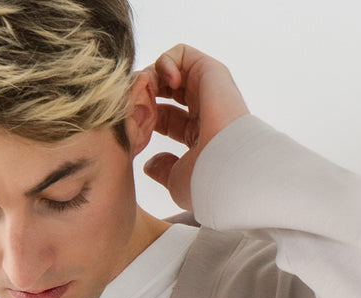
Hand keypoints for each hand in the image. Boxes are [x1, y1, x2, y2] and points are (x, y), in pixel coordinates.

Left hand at [142, 45, 248, 211]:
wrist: (227, 166)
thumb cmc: (206, 180)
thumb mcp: (176, 180)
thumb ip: (162, 169)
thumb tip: (150, 165)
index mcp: (198, 135)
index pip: (164, 118)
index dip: (143, 119)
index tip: (134, 130)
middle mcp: (204, 110)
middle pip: (164, 92)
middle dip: (144, 96)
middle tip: (136, 108)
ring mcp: (209, 90)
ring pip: (169, 71)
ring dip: (150, 79)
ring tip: (148, 95)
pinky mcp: (212, 71)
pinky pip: (181, 53)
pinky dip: (164, 63)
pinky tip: (164, 83)